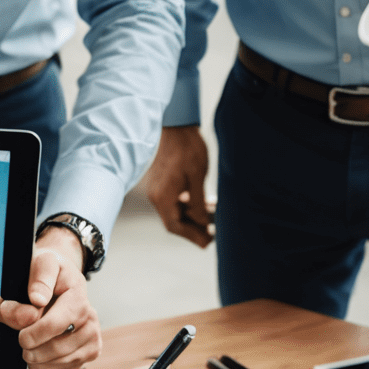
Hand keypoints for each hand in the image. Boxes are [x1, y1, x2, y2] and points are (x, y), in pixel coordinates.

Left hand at [0, 228, 100, 368]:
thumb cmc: (49, 272)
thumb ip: (38, 280)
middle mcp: (91, 320)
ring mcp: (92, 339)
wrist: (64, 279)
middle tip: (21, 338)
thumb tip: (36, 300)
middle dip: (30, 347)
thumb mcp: (42, 263)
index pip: (54, 325)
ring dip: (35, 358)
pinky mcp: (89, 355)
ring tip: (29, 343)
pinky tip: (39, 352)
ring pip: (56, 364)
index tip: (15, 327)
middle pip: (54, 349)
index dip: (30, 332)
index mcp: (78, 299)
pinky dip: (42, 367)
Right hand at [142, 126, 212, 248]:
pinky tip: (203, 205)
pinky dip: (187, 207)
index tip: (207, 242)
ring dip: (191, 218)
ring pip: (174, 212)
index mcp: (163, 196)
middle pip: (173, 221)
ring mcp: (157, 190)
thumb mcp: (197, 177)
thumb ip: (198, 203)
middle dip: (193, 230)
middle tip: (212, 236)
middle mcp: (156, 196)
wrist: (176, 127)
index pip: (174, 226)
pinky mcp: (162, 184)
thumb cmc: (187, 149)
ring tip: (212, 220)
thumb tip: (202, 223)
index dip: (191, 236)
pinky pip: (173, 202)